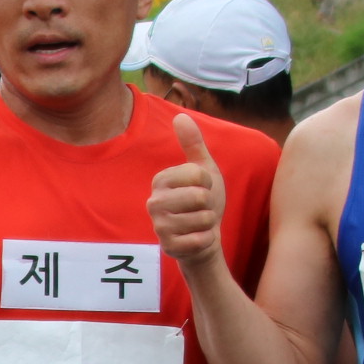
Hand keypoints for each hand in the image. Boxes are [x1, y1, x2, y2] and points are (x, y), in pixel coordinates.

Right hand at [148, 112, 226, 269]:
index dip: (208, 182)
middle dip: (209, 204)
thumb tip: (180, 116)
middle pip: (199, 197)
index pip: (197, 173)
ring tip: (199, 222)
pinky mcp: (168, 247)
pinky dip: (207, 239)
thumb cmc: (202, 202)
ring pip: (202, 219)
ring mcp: (159, 226)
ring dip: (208, 222)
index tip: (202, 189)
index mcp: (161, 180)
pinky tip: (198, 238)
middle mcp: (154, 202)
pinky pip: (201, 239)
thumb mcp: (203, 170)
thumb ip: (193, 144)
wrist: (203, 238)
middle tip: (201, 208)